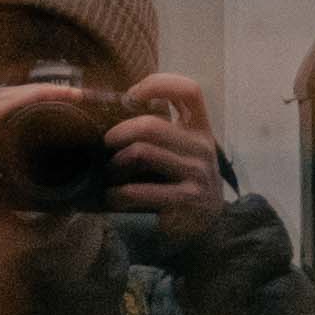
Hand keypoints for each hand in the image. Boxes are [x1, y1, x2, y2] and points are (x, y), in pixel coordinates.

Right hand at [0, 81, 79, 267]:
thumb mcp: (29, 232)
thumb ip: (50, 222)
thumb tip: (74, 210)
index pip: (20, 123)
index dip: (48, 111)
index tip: (83, 113)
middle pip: (12, 106)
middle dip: (46, 95)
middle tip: (81, 97)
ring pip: (4, 101)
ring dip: (38, 91)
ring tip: (70, 93)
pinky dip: (21, 100)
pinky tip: (47, 96)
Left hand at [105, 73, 224, 246]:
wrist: (208, 229)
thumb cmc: (185, 184)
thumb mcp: (183, 152)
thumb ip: (163, 131)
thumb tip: (117, 108)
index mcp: (201, 130)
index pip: (189, 91)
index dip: (158, 84)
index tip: (131, 96)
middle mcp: (202, 148)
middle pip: (152, 125)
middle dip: (119, 132)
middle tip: (106, 143)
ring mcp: (197, 174)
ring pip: (143, 152)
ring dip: (117, 164)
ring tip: (110, 174)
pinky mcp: (187, 199)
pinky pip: (142, 190)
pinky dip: (120, 194)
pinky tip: (115, 198)